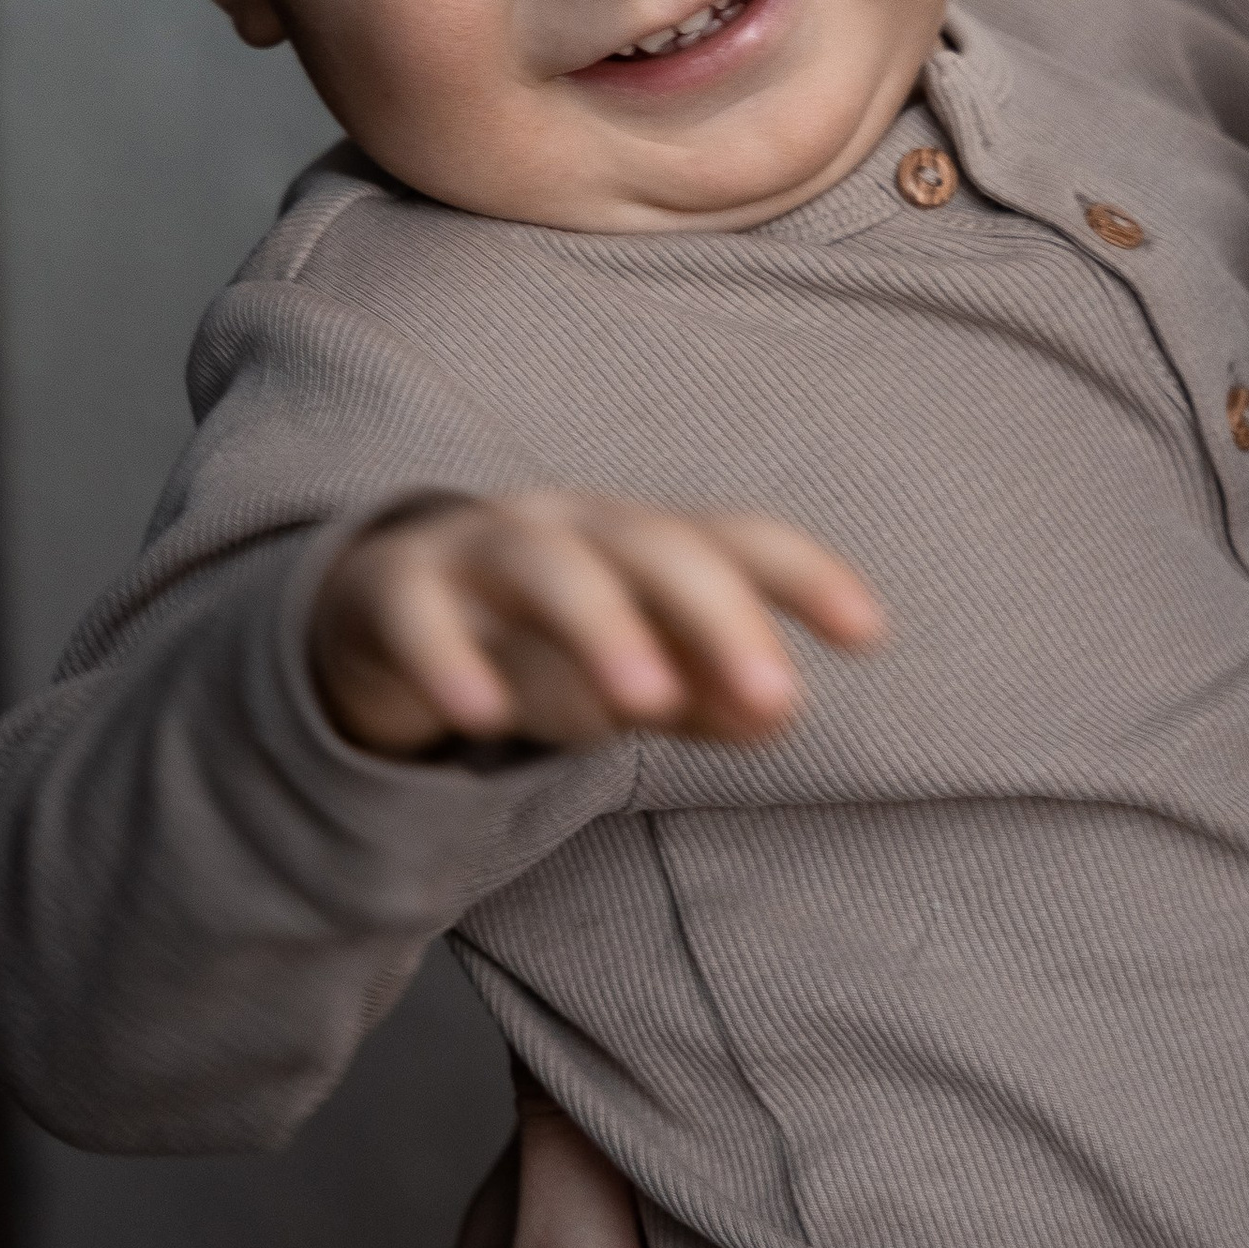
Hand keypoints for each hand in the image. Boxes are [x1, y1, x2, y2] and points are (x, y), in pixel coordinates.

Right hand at [309, 491, 884, 757]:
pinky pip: (421, 618)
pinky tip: (482, 719)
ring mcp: (481, 550)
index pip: (736, 540)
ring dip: (604, 628)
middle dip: (720, 616)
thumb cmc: (540, 642)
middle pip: (655, 546)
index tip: (867, 635)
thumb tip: (775, 715)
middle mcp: (573, 528)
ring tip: (644, 705)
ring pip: (550, 569)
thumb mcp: (636, 672)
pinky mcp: (394, 591)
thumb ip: (708, 696)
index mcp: (640, 541)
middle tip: (774, 697)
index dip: (805, 577)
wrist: (381, 612)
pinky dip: (451, 662)